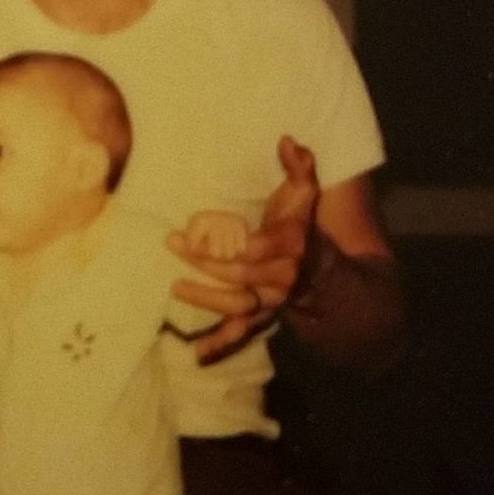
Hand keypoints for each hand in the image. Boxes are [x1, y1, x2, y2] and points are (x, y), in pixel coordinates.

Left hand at [167, 136, 318, 362]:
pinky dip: (220, 345)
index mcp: (289, 246)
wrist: (320, 267)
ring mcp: (270, 301)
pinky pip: (241, 333)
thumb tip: (288, 140)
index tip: (194, 229)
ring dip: (206, 298)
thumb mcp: (303, 193)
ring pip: (237, 304)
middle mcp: (281, 278)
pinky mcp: (260, 316)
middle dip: (204, 260)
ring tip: (175, 286)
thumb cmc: (300, 224)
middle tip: (173, 243)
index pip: (254, 247)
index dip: (224, 241)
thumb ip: (299, 166)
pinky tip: (197, 354)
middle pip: (239, 274)